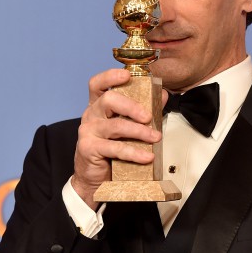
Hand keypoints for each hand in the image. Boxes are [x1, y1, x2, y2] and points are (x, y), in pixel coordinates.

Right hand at [71, 69, 166, 209]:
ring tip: (156, 138)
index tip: (127, 75)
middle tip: (148, 117)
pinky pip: (115, 148)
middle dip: (131, 106)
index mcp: (98, 106)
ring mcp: (88, 131)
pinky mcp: (89, 148)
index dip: (110, 76)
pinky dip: (134, 153)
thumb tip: (163, 95)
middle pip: (108, 100)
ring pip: (115, 126)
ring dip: (139, 131)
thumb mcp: (127, 128)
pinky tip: (147, 156)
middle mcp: (91, 115)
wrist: (94, 178)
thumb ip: (144, 111)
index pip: (98, 84)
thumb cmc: (110, 150)